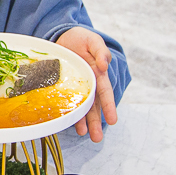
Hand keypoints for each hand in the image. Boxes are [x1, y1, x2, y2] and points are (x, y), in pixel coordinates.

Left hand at [56, 27, 117, 142]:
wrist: (62, 36)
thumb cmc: (81, 38)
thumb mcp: (93, 40)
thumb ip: (100, 52)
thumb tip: (104, 66)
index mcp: (98, 73)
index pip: (105, 92)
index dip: (109, 106)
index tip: (113, 120)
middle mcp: (89, 83)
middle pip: (94, 105)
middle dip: (96, 122)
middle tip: (97, 138)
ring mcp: (77, 87)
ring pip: (82, 107)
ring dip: (84, 122)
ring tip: (84, 135)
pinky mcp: (64, 87)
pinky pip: (67, 102)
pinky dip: (69, 112)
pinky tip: (69, 123)